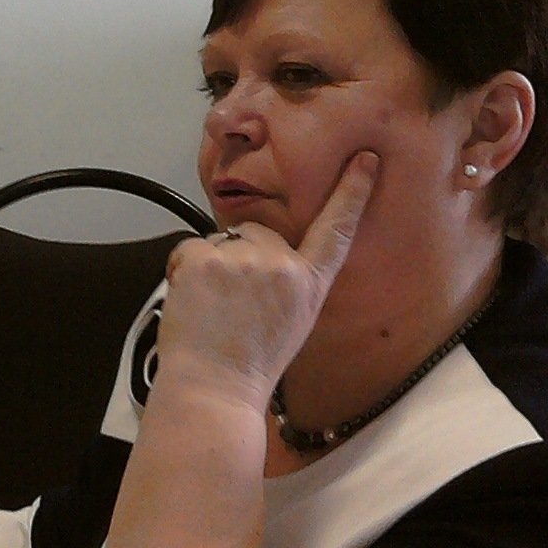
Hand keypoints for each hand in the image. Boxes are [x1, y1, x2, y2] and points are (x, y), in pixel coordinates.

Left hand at [158, 151, 377, 409]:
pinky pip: (189, 249)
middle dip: (238, 257)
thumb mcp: (292, 322)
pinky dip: (183, 271)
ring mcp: (243, 259)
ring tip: (211, 310)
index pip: (335, 231)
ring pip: (220, 242)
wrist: (214, 389)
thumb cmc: (250, 364)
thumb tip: (268, 255)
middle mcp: (282, 266)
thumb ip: (288, 282)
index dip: (351, 192)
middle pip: (255, 233)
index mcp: (309, 284)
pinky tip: (192, 302)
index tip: (364, 158)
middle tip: (230, 305)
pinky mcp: (205, 258)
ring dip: (209, 266)